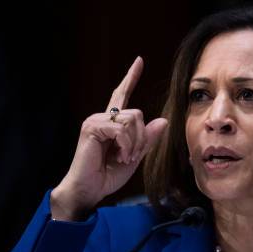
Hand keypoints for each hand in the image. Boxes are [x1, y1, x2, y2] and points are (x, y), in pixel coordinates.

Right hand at [51, 56, 167, 220]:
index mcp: (112, 123)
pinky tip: (120, 157)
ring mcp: (95, 121)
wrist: (90, 189)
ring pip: (131, 120)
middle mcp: (102, 118)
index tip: (139, 61)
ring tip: (124, 158)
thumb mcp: (134, 156)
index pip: (122, 95)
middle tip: (131, 157)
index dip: (130, 77)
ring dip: (134, 143)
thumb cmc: (107, 175)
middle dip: (140, 138)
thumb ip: (146, 139)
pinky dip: (126, 145)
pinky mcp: (92, 127)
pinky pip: (121, 129)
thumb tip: (162, 120)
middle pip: (136, 114)